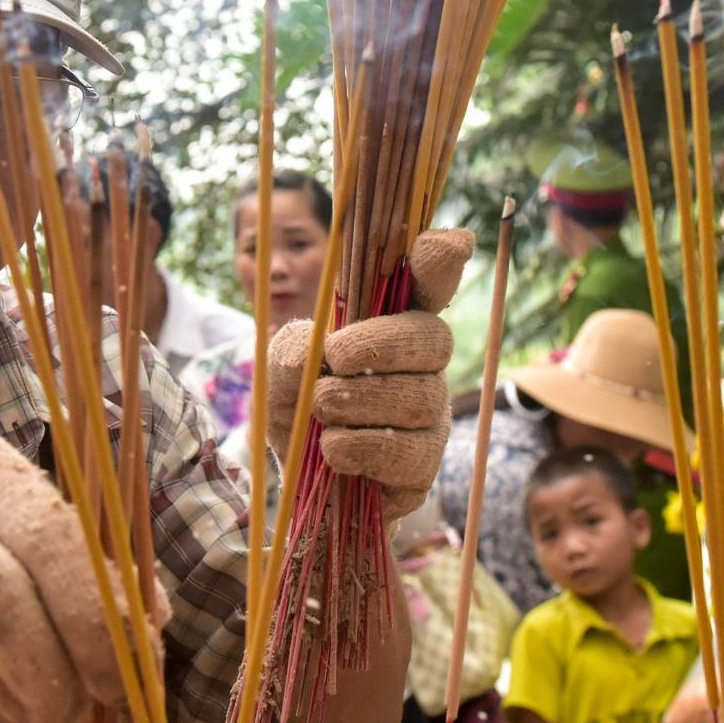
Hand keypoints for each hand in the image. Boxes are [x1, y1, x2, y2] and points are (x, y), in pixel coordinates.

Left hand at [265, 228, 473, 519]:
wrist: (296, 477)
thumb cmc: (297, 405)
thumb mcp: (282, 366)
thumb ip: (294, 346)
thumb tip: (317, 349)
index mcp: (391, 325)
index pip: (428, 285)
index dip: (440, 263)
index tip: (442, 244)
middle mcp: (422, 366)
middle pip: (433, 339)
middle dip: (381, 345)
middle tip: (334, 359)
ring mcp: (429, 416)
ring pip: (420, 397)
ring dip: (360, 401)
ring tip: (321, 408)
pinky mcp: (422, 467)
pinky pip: (409, 452)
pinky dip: (361, 447)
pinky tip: (333, 448)